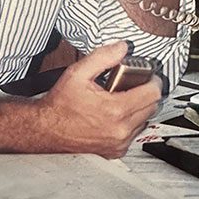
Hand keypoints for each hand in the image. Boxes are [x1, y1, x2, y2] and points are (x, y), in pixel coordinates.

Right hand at [36, 41, 161, 158]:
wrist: (46, 129)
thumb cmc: (59, 105)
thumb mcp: (78, 73)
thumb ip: (103, 57)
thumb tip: (121, 48)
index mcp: (115, 110)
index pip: (152, 94)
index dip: (152, 81)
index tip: (147, 75)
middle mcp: (120, 130)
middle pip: (152, 107)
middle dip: (145, 93)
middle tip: (131, 84)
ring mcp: (118, 143)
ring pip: (144, 121)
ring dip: (138, 109)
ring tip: (121, 98)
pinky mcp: (115, 151)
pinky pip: (133, 134)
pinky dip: (129, 123)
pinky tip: (115, 114)